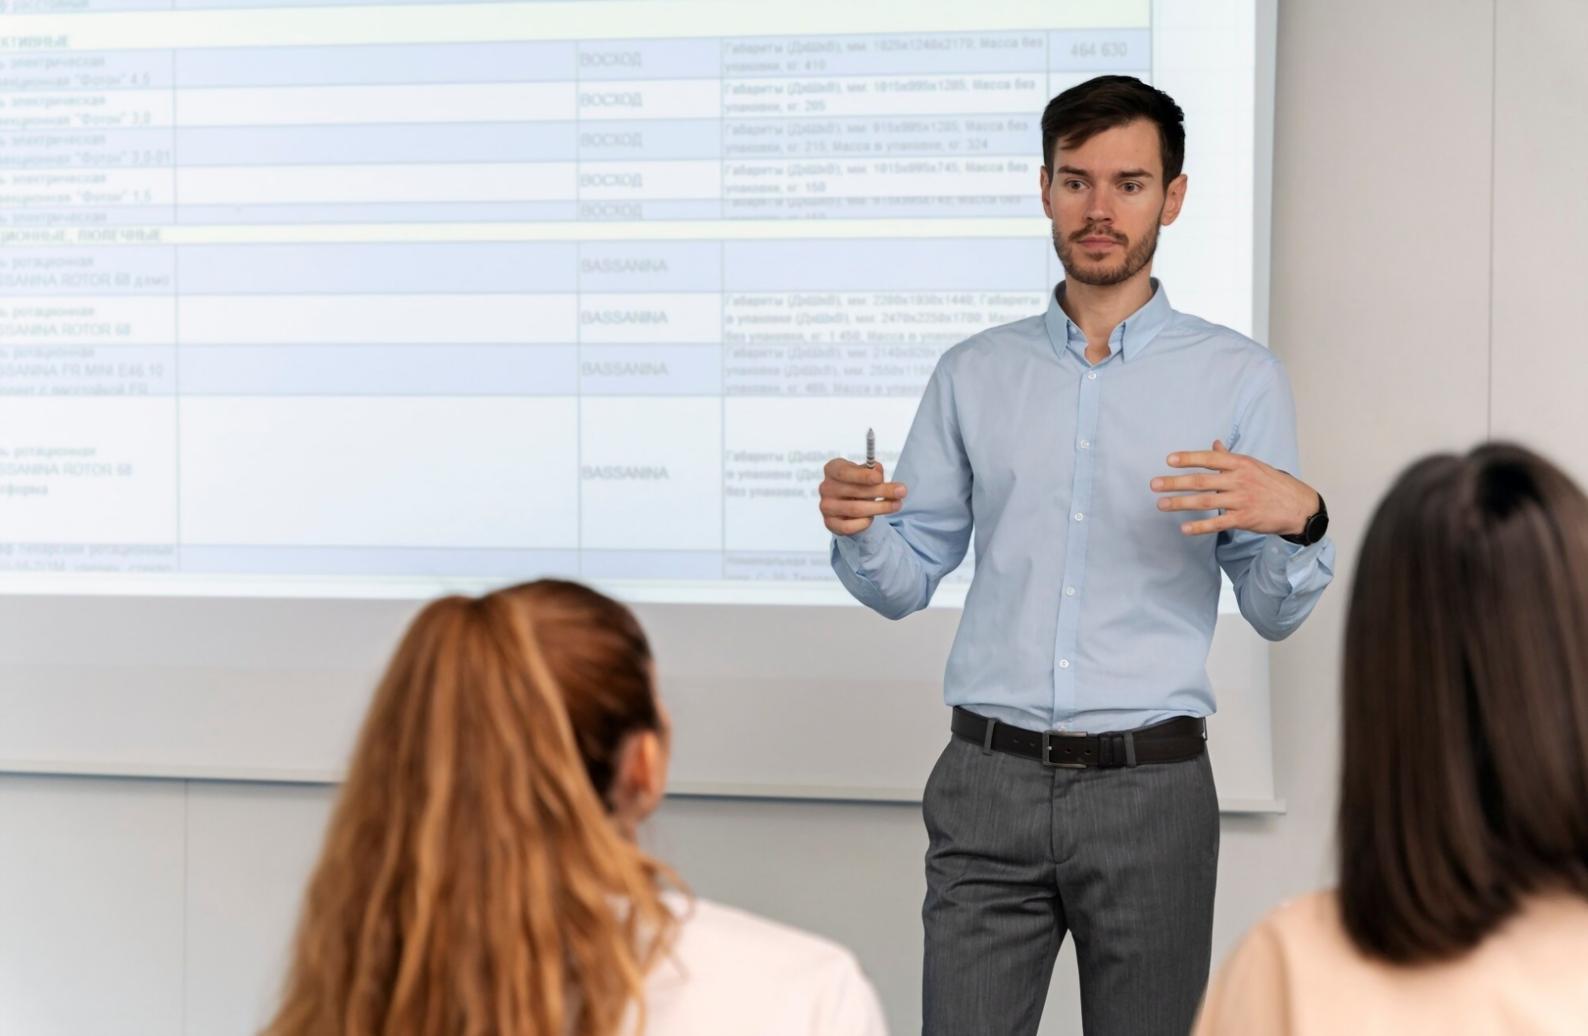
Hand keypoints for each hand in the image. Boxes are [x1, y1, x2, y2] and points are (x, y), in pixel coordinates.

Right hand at [819, 458, 907, 536]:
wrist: (849, 503)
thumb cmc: (860, 483)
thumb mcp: (867, 473)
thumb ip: (873, 471)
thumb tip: (878, 474)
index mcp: (833, 469)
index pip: (844, 472)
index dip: (862, 475)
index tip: (879, 478)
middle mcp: (826, 487)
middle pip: (855, 491)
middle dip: (882, 491)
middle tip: (902, 491)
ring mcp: (826, 506)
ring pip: (856, 509)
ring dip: (880, 507)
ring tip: (897, 505)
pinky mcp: (830, 523)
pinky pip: (849, 526)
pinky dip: (864, 523)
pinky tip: (872, 518)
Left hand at [1149, 440, 1319, 536]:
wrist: (1299, 506)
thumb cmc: (1272, 483)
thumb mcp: (1253, 465)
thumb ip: (1230, 457)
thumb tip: (1214, 444)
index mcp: (1241, 464)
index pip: (1210, 458)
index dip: (1189, 458)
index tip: (1169, 459)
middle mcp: (1240, 480)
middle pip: (1202, 481)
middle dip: (1175, 482)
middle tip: (1154, 484)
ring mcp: (1242, 500)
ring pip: (1206, 502)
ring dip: (1181, 503)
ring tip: (1161, 504)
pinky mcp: (1244, 519)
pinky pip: (1218, 523)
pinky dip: (1200, 526)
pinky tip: (1184, 528)